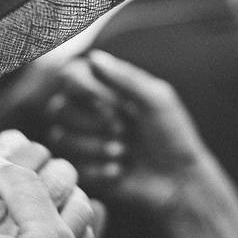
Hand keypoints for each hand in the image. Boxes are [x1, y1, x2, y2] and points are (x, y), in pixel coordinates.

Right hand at [46, 50, 212, 212]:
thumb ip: (126, 78)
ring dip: (94, 145)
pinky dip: (97, 169)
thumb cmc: (172, 135)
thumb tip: (93, 56)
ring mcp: (81, 143)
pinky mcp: (81, 171)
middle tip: (123, 130)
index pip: (70, 76)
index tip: (116, 103)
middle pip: (58, 108)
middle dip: (91, 121)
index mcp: (102, 89)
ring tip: (123, 152)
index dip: (86, 89)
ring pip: (60, 138)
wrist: (179, 180)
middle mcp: (85, 113)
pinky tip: (119, 171)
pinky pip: (70, 166)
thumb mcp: (157, 100)